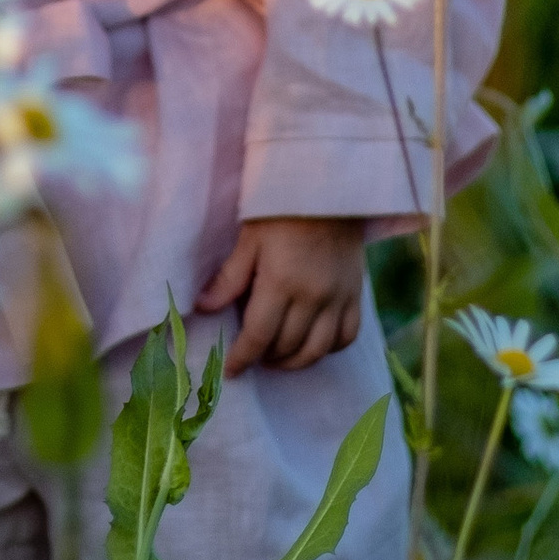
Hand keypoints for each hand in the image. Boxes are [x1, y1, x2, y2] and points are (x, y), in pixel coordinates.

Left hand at [195, 215, 367, 376]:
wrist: (328, 187)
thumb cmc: (280, 209)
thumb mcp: (249, 239)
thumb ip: (229, 278)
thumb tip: (202, 308)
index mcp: (281, 283)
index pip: (259, 336)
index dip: (242, 358)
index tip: (231, 372)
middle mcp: (313, 297)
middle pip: (287, 347)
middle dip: (265, 358)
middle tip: (252, 354)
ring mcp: (338, 298)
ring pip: (318, 351)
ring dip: (295, 362)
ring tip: (278, 357)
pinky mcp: (355, 294)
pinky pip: (347, 337)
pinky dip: (328, 349)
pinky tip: (313, 344)